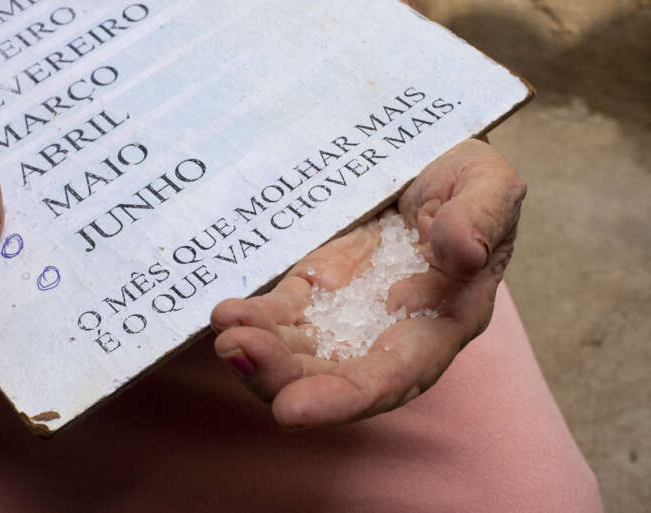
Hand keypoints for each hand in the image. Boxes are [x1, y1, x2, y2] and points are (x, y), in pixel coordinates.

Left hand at [210, 139, 525, 428]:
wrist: (430, 162)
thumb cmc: (470, 180)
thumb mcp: (489, 183)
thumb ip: (481, 217)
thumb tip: (463, 253)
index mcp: (442, 322)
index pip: (394, 376)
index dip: (345, 397)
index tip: (292, 408)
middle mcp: (390, 332)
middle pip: (333, 376)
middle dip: (281, 376)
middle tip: (236, 352)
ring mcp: (349, 312)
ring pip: (300, 353)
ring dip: (260, 353)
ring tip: (226, 332)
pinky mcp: (318, 287)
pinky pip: (283, 315)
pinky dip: (256, 319)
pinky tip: (227, 314)